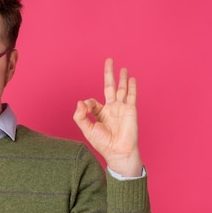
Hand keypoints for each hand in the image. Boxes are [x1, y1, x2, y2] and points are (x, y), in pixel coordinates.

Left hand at [73, 58, 142, 176]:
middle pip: (110, 87)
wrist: (118, 152)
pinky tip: (132, 78)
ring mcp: (122, 108)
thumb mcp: (88, 130)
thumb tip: (79, 102)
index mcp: (101, 114)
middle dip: (109, 74)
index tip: (86, 108)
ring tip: (123, 68)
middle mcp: (112, 109)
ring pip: (122, 89)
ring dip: (122, 78)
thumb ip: (81, 116)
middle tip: (109, 60)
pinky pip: (131, 96)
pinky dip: (132, 87)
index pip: (93, 101)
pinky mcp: (130, 110)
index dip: (87, 103)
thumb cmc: (103, 144)